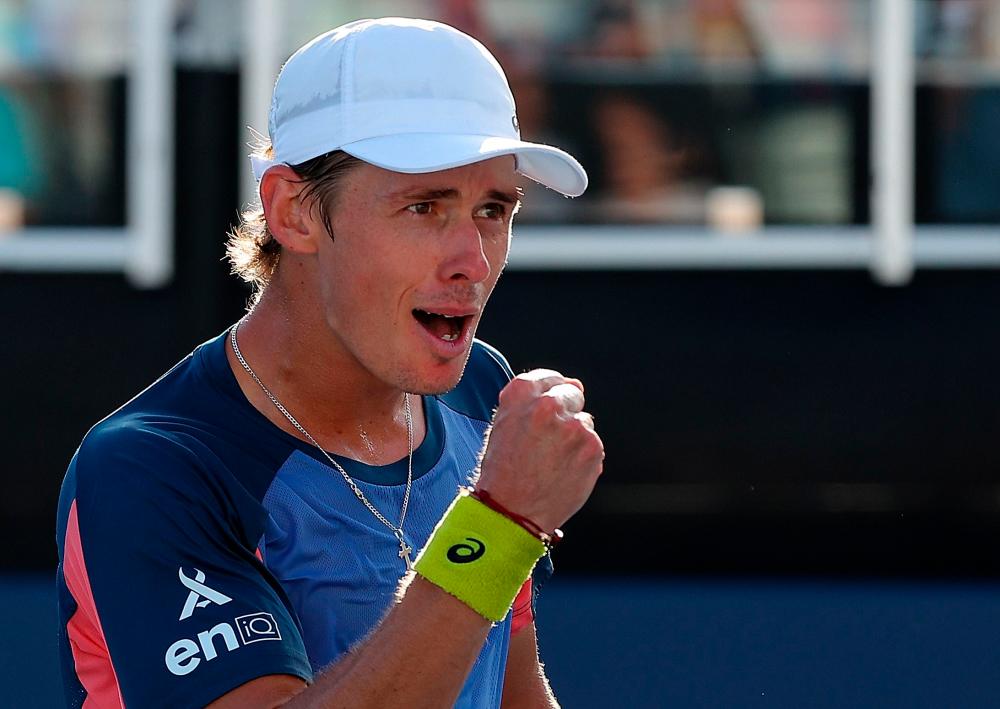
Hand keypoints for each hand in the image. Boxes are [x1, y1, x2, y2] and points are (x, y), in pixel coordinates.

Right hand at [475, 369, 604, 533]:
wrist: (511, 512)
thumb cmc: (503, 471)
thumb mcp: (503, 425)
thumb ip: (531, 401)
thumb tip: (573, 384)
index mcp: (521, 395)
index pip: (548, 377)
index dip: (551, 390)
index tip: (550, 407)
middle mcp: (548, 405)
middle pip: (572, 393)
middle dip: (566, 412)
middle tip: (550, 441)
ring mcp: (573, 426)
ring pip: (584, 422)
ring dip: (575, 438)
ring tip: (552, 462)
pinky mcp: (592, 448)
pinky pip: (593, 445)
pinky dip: (583, 458)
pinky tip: (564, 472)